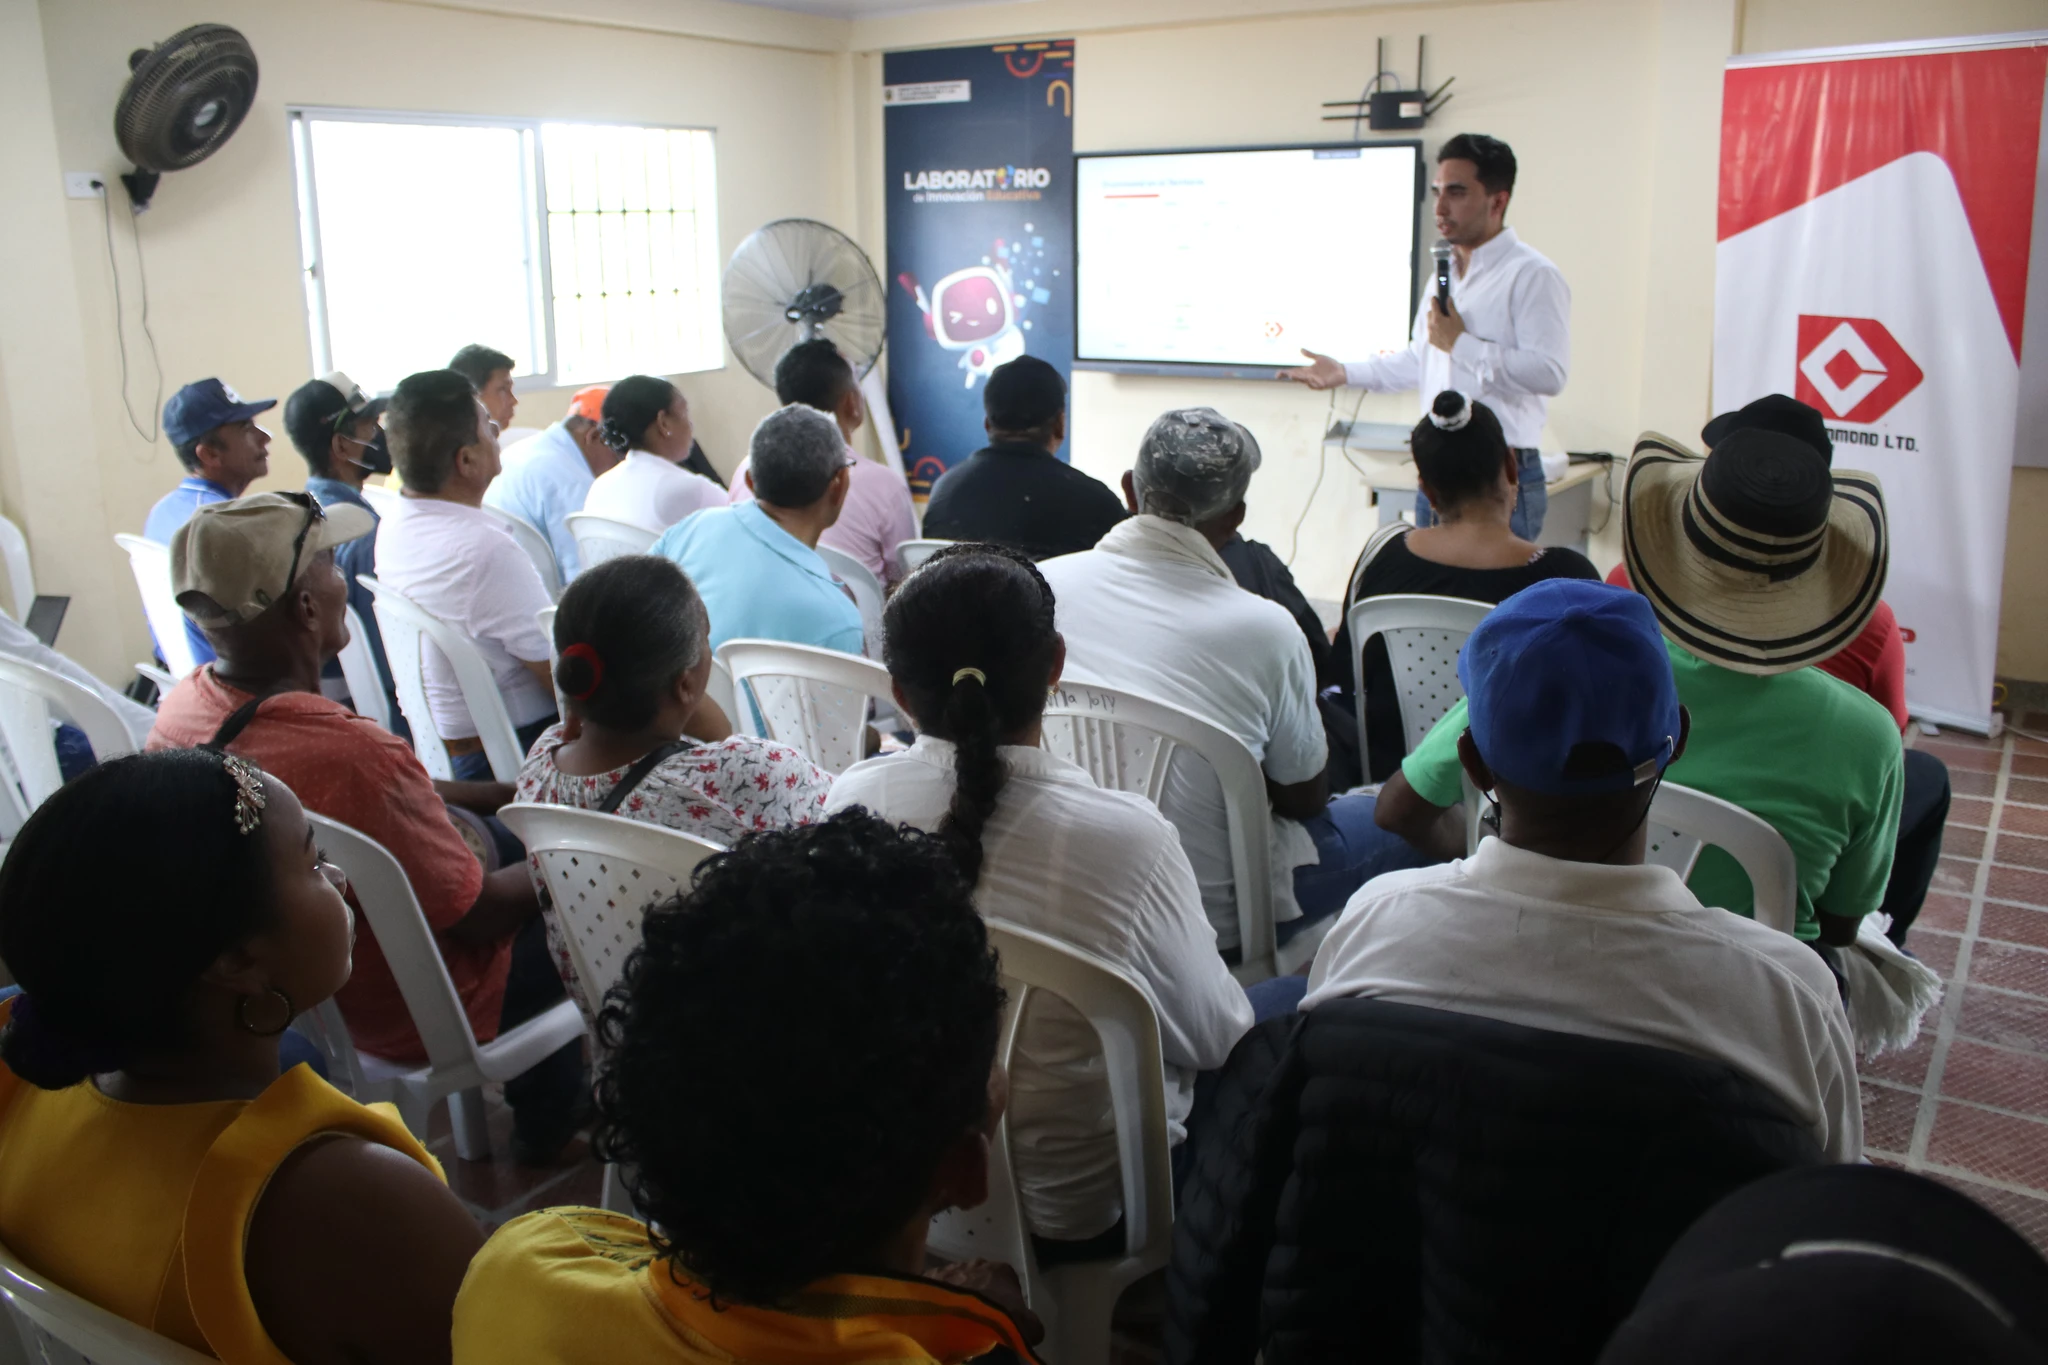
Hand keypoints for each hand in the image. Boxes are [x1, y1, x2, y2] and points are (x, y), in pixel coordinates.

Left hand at [927, 1259, 1045, 1345]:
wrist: (953, 1312)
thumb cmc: (994, 1315)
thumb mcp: (1023, 1324)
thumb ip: (1032, 1326)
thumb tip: (1035, 1333)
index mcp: (1002, 1269)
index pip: (1008, 1283)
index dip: (1006, 1303)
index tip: (1000, 1320)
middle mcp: (978, 1262)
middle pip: (982, 1281)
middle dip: (981, 1298)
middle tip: (978, 1322)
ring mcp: (954, 1266)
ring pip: (960, 1283)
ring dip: (961, 1298)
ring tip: (958, 1321)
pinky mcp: (932, 1275)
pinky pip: (940, 1287)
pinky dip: (942, 1299)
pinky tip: (942, 1316)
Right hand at [1277, 349, 1344, 389]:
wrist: (1342, 371)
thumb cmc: (1332, 364)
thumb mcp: (1319, 357)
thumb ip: (1310, 354)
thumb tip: (1300, 349)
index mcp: (1307, 370)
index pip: (1293, 372)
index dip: (1285, 373)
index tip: (1277, 374)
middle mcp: (1309, 377)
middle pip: (1296, 377)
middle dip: (1290, 375)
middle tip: (1283, 374)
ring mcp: (1314, 382)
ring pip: (1303, 380)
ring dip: (1298, 377)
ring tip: (1292, 375)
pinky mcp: (1320, 386)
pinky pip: (1313, 384)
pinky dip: (1311, 381)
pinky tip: (1309, 377)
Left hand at [1426, 294, 1465, 353]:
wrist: (1459, 346)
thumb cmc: (1458, 331)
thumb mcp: (1456, 317)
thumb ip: (1450, 307)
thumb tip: (1448, 298)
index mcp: (1437, 318)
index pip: (1433, 306)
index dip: (1434, 300)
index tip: (1434, 298)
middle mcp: (1431, 326)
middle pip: (1429, 314)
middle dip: (1434, 312)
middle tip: (1441, 313)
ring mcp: (1430, 333)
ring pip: (1429, 323)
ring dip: (1433, 321)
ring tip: (1442, 323)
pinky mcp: (1431, 340)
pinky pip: (1430, 332)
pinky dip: (1434, 330)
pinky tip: (1441, 332)